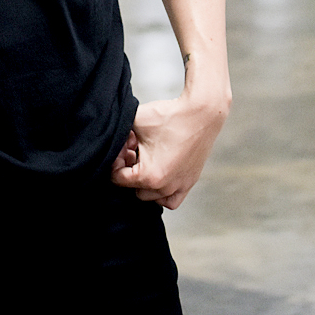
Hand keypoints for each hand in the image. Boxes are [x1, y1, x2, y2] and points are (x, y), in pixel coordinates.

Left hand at [110, 93, 228, 209]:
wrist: (201, 113)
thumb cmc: (171, 117)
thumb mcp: (135, 121)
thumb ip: (119, 136)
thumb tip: (112, 144)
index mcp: (149, 176)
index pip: (118, 179)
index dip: (115, 161)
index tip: (124, 148)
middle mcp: (165, 186)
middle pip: (133, 189)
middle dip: (129, 171)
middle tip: (134, 151)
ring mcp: (179, 186)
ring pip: (151, 197)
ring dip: (145, 182)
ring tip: (146, 161)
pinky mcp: (190, 182)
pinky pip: (171, 200)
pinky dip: (162, 192)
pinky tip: (159, 172)